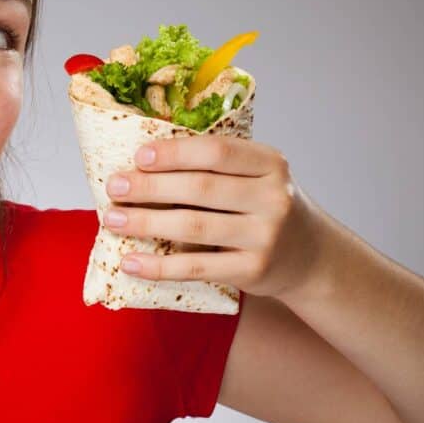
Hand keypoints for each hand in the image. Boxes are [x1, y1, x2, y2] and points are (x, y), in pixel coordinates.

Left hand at [100, 136, 325, 298]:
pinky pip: (196, 268)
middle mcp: (273, 198)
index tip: (138, 156)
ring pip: (194, 227)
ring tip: (112, 219)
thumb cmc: (264, 207)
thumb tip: (141, 162)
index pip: (217, 152)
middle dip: (150, 187)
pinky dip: (159, 266)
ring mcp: (265, 236)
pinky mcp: (253, 270)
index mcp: (270, 163)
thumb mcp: (256, 177)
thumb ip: (215, 167)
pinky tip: (130, 262)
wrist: (310, 256)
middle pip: (200, 189)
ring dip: (146, 222)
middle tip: (114, 186)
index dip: (174, 153)